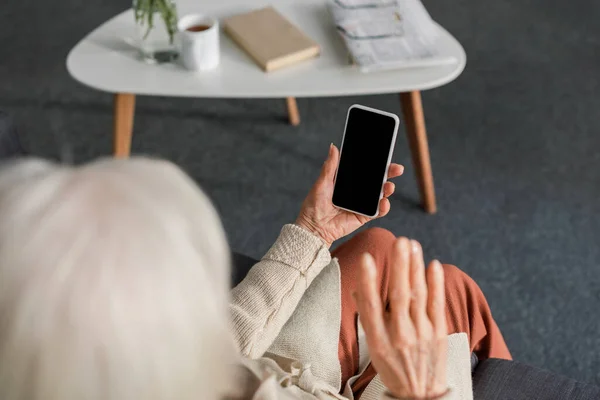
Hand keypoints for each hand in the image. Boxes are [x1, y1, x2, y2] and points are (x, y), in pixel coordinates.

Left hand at [295, 144, 403, 246]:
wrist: (313, 227)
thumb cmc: (314, 205)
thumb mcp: (322, 182)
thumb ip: (330, 166)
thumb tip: (333, 147)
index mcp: (347, 181)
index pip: (365, 169)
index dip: (376, 163)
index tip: (385, 156)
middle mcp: (356, 191)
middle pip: (376, 180)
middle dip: (388, 174)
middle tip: (397, 169)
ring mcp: (361, 204)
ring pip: (380, 194)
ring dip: (387, 189)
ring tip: (389, 187)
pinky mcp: (363, 216)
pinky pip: (377, 211)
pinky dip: (384, 207)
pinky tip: (384, 202)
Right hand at [353, 238, 447, 398]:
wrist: (420, 395)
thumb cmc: (393, 368)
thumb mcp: (374, 347)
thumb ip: (368, 316)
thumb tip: (360, 288)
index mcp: (379, 340)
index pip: (370, 306)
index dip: (368, 282)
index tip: (366, 259)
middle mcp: (400, 336)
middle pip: (399, 296)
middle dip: (400, 267)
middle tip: (399, 241)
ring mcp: (422, 334)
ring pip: (419, 296)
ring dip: (416, 268)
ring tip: (412, 245)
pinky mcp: (439, 333)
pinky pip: (437, 305)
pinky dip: (436, 284)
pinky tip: (434, 265)